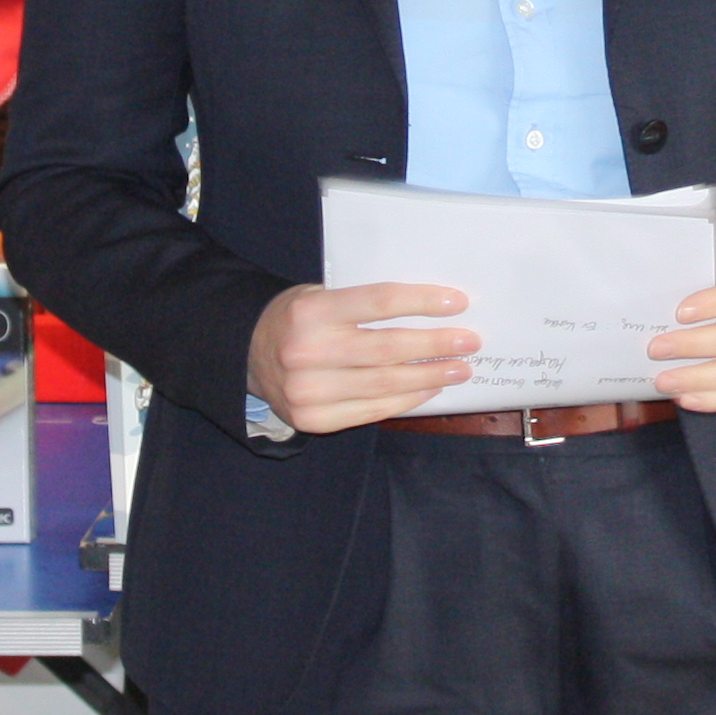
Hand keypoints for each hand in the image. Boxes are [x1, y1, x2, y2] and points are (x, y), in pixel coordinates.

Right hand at [247, 282, 476, 435]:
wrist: (246, 354)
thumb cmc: (298, 319)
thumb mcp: (320, 295)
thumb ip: (364, 304)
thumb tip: (431, 312)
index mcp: (312, 310)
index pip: (380, 302)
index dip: (423, 302)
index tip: (458, 303)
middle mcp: (308, 351)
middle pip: (388, 348)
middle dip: (436, 346)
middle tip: (469, 342)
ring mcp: (309, 390)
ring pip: (385, 385)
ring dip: (429, 377)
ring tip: (459, 369)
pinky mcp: (313, 419)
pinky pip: (371, 410)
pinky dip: (406, 401)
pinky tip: (428, 390)